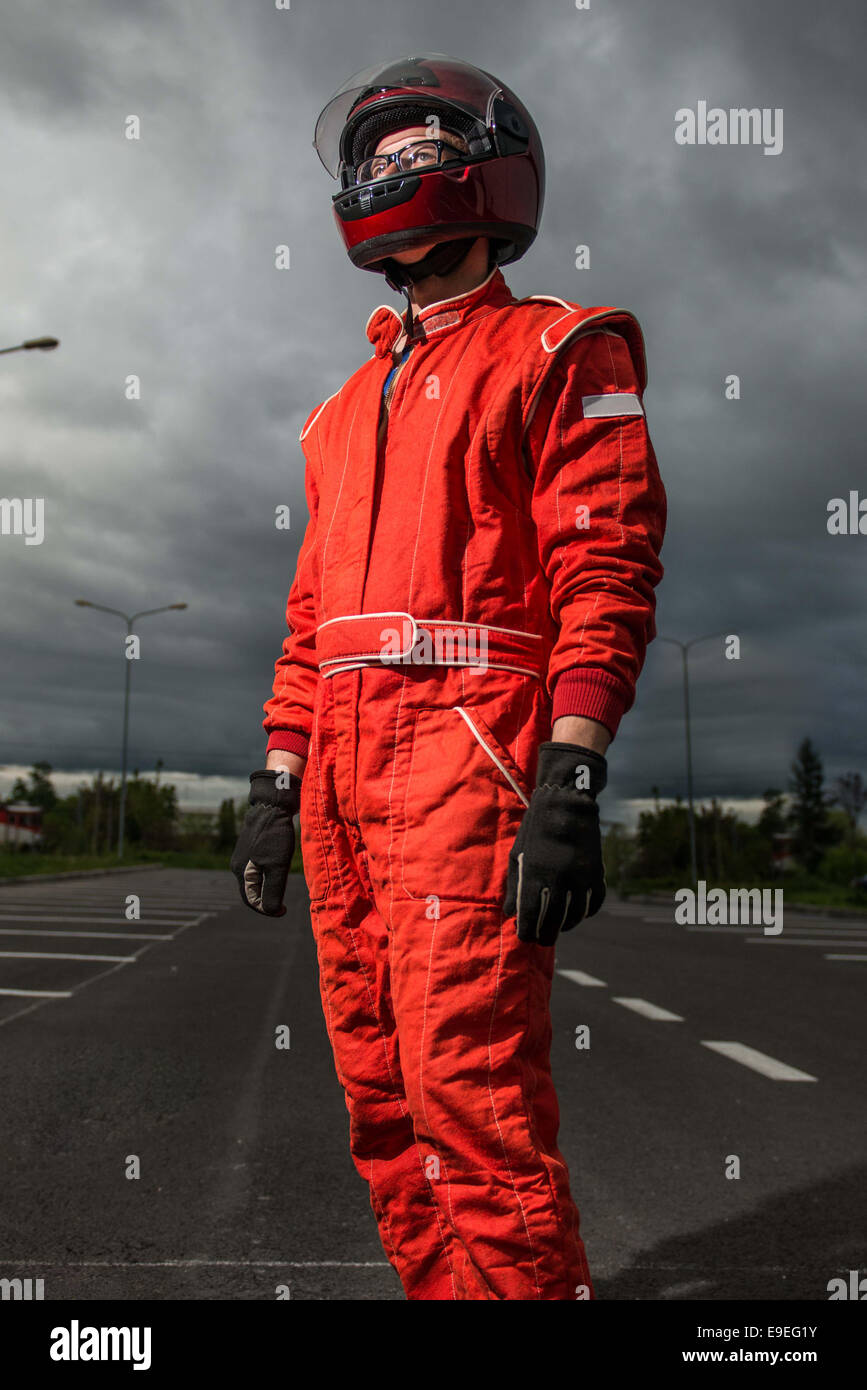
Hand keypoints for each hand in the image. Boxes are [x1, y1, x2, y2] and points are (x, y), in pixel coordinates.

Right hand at [230, 769, 301, 916]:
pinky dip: (267, 875)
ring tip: (281, 890)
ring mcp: (244, 854)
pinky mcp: (252, 846)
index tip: (283, 911)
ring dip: (266, 888)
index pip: (251, 900)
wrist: (272, 805)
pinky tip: (279, 871)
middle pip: (250, 891)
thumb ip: (273, 890)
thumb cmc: (275, 836)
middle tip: (282, 905)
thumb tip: (270, 911)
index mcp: (242, 872)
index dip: (267, 910)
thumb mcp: (277, 866)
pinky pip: (257, 868)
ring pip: (254, 879)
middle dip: (265, 900)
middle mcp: (238, 865)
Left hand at [503, 742, 606, 944]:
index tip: (525, 937)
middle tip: (542, 939)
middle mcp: (559, 879)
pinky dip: (584, 913)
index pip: (530, 916)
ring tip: (557, 928)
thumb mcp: (518, 855)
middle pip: (553, 921)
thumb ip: (514, 886)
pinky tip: (576, 913)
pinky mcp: (596, 873)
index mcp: (535, 874)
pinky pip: (593, 903)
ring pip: (575, 916)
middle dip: (546, 935)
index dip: (527, 932)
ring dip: (565, 926)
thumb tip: (510, 913)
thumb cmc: (535, 831)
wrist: (566, 805)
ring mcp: (581, 877)